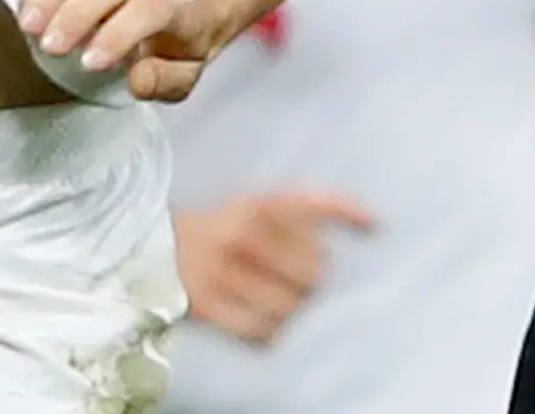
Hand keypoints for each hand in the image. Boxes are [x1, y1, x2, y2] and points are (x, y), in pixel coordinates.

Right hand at [18, 0, 228, 101]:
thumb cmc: (177, 40)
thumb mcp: (186, 71)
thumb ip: (167, 80)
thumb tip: (136, 79)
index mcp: (176, 3)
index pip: (149, 8)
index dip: (118, 34)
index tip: (89, 64)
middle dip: (77, 12)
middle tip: (51, 48)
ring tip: (30, 28)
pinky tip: (27, 8)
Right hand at [173, 190, 375, 345]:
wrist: (160, 251)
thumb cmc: (225, 229)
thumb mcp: (259, 204)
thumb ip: (309, 208)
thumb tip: (373, 222)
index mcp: (258, 203)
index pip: (312, 202)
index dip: (347, 212)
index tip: (374, 225)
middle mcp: (243, 233)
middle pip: (313, 272)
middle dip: (312, 279)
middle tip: (297, 278)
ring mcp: (223, 270)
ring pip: (290, 306)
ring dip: (292, 308)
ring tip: (278, 298)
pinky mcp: (208, 305)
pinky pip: (260, 331)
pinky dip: (270, 332)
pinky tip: (267, 321)